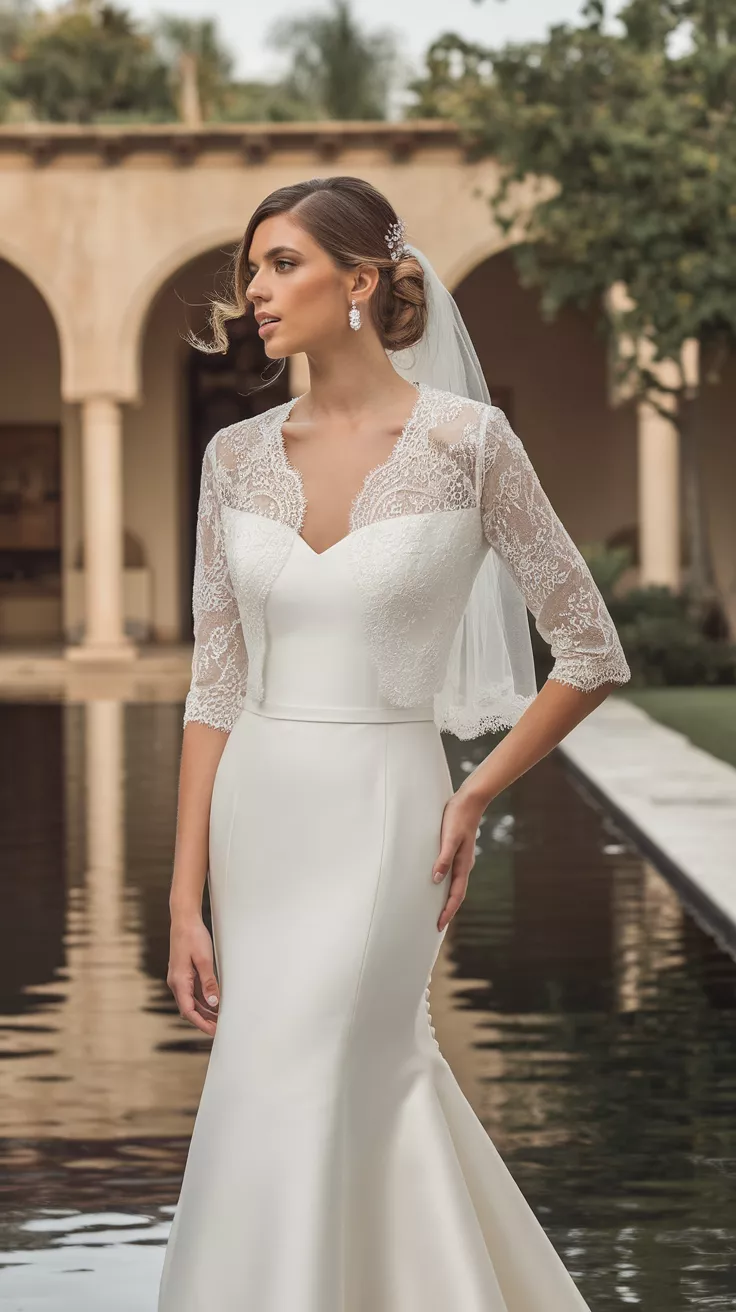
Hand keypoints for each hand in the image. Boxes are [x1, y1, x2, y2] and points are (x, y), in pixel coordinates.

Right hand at [167, 913, 219, 1036]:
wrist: (184, 920)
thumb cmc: (193, 937)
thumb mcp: (204, 960)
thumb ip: (209, 983)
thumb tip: (213, 1003)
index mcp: (179, 981)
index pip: (189, 1011)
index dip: (201, 1023)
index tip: (214, 1032)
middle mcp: (176, 983)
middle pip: (189, 1009)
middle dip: (204, 1020)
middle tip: (220, 1028)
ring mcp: (178, 978)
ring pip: (191, 1001)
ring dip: (204, 1011)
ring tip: (219, 1018)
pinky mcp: (183, 973)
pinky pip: (192, 992)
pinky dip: (202, 1000)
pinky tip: (214, 1002)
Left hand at [431, 787, 485, 931]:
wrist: (470, 801)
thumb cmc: (457, 817)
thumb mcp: (448, 837)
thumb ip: (443, 858)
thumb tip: (436, 879)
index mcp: (463, 864)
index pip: (455, 895)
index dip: (448, 911)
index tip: (439, 926)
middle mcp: (464, 865)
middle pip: (456, 894)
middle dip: (447, 910)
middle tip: (437, 925)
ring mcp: (461, 858)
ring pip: (454, 884)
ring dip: (446, 898)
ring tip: (435, 909)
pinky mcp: (457, 851)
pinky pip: (451, 873)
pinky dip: (446, 883)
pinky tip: (437, 882)